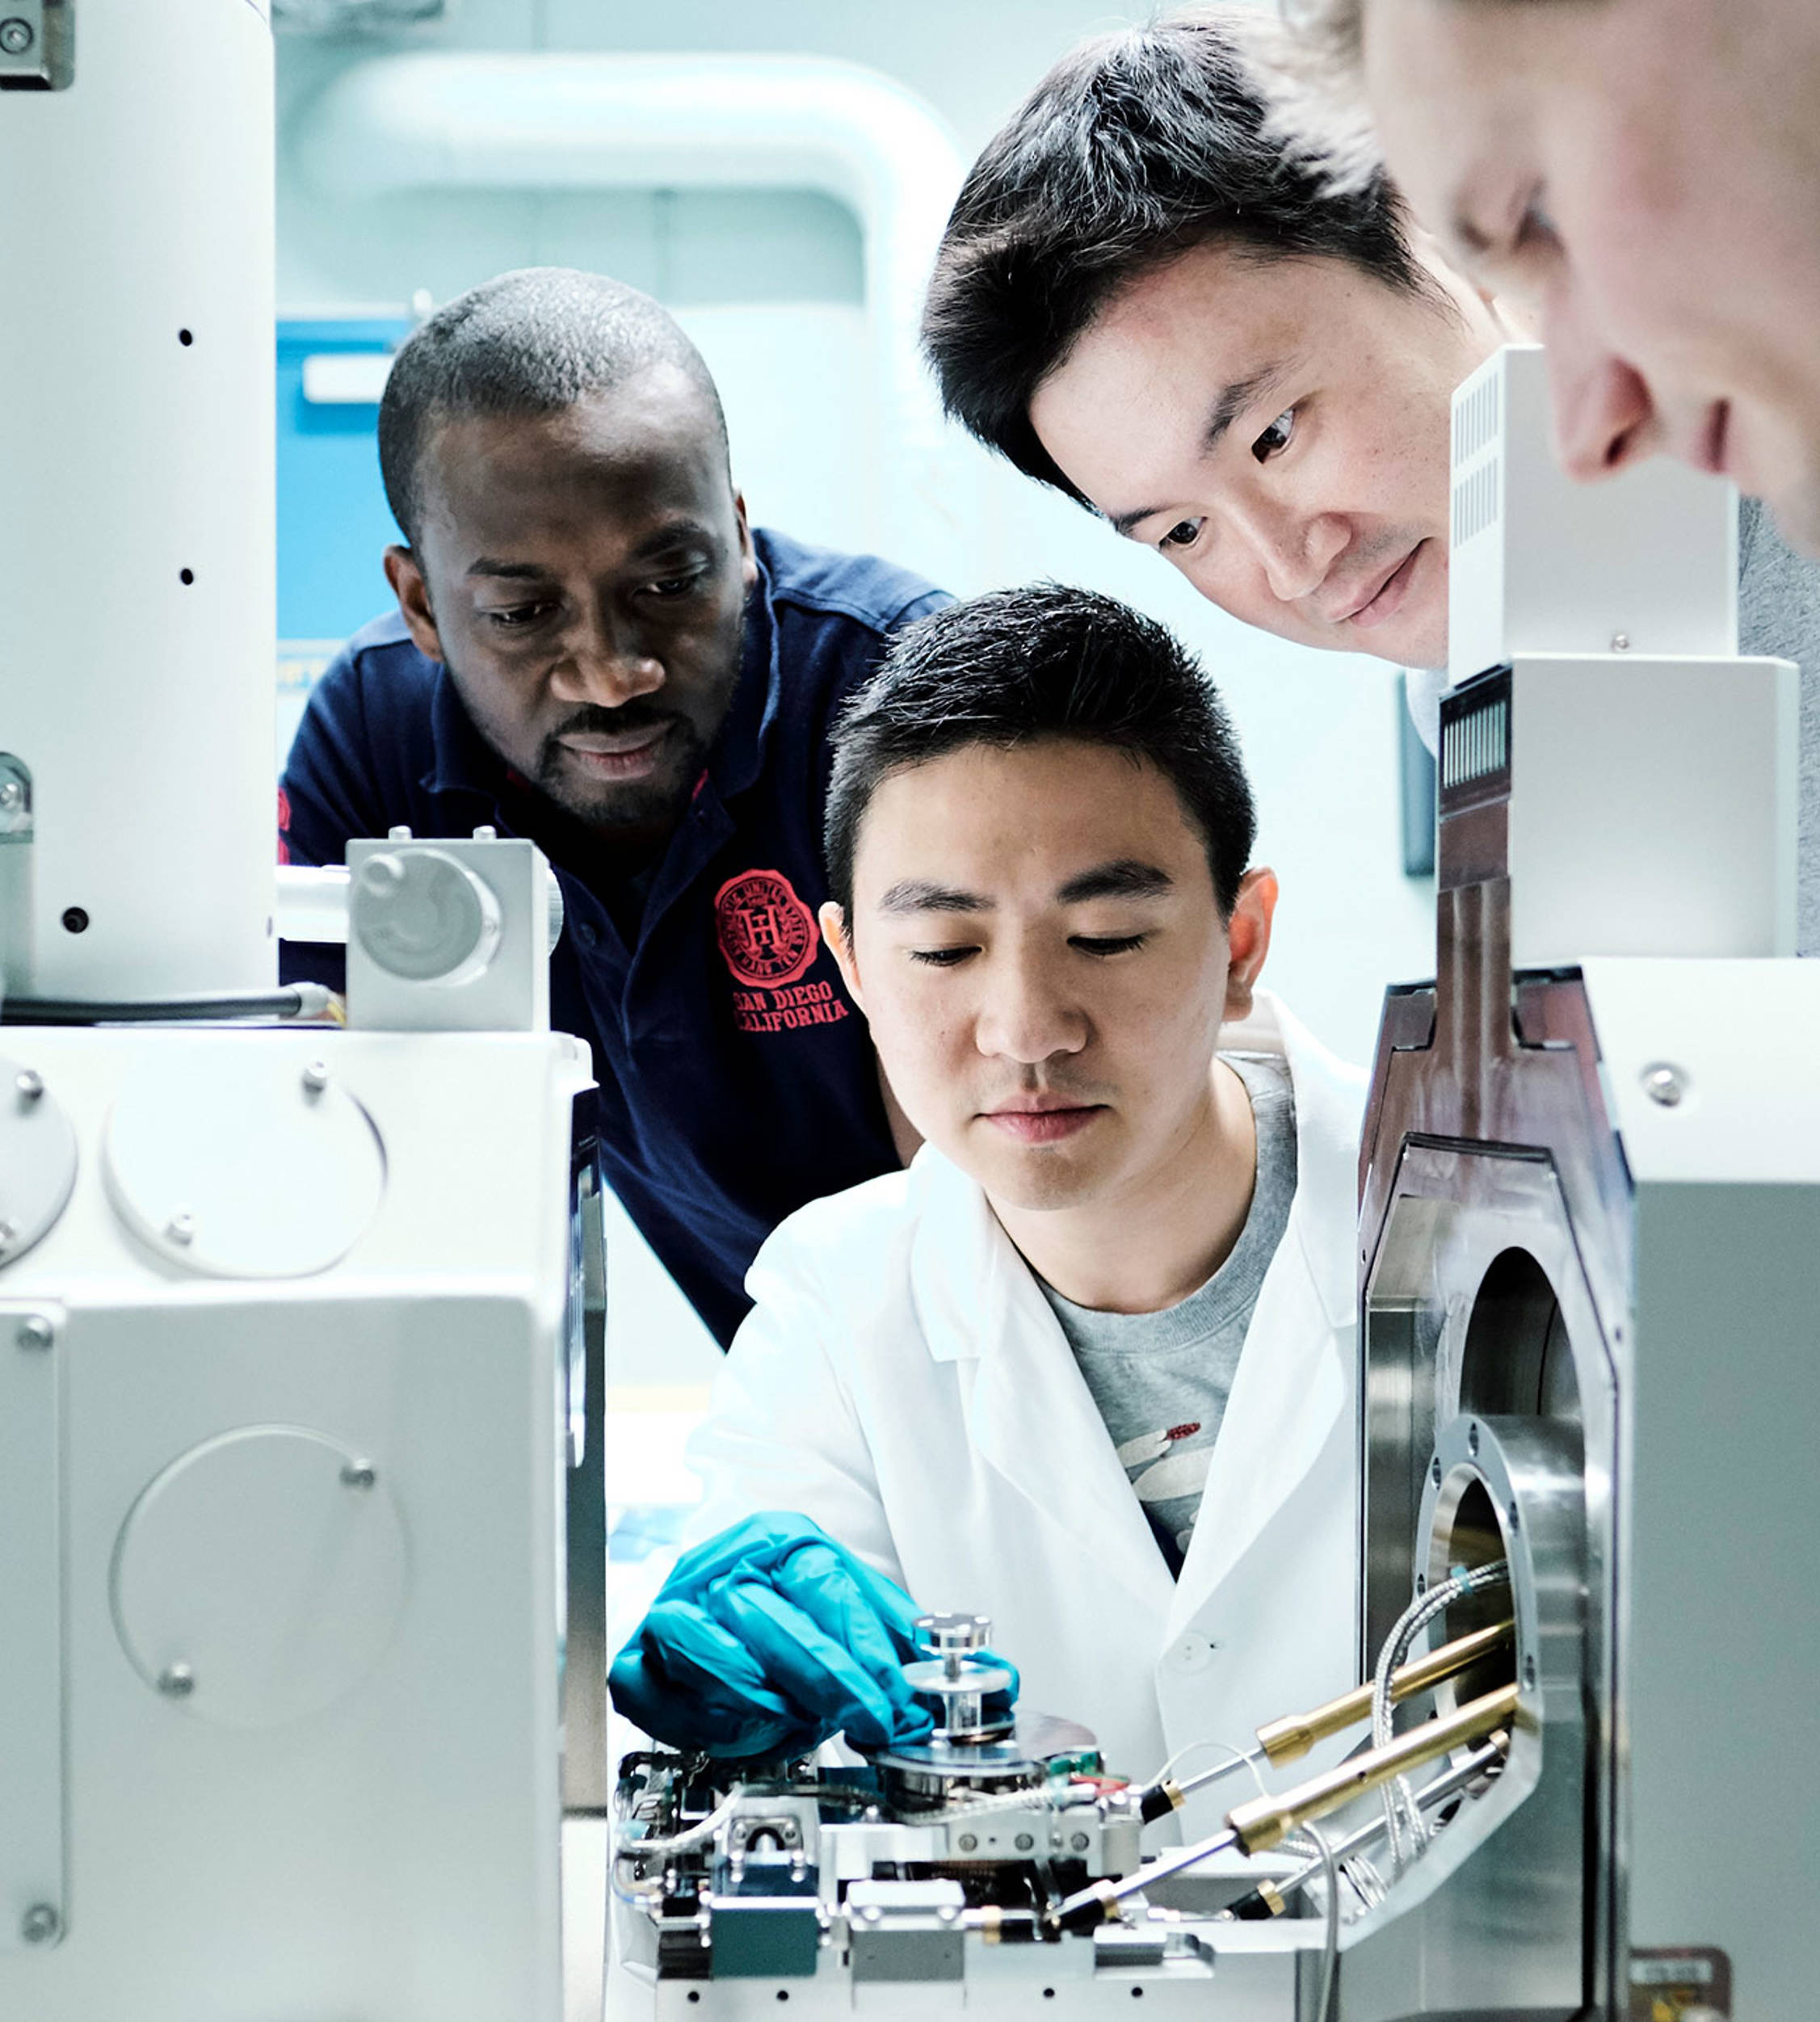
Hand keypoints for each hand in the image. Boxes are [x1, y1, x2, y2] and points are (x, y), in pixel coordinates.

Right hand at [608, 1513, 1014, 1759]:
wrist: (716, 1600)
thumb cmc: (791, 1615)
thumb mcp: (857, 1617)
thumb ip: (914, 1646)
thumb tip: (1000, 1676)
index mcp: (783, 1539)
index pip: (828, 1586)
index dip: (866, 1647)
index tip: (900, 1698)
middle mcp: (725, 1566)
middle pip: (776, 1618)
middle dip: (831, 1680)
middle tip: (871, 1723)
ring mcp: (676, 1608)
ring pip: (710, 1647)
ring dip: (760, 1696)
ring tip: (797, 1723)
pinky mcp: (637, 1656)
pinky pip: (653, 1688)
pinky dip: (692, 1716)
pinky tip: (732, 1730)